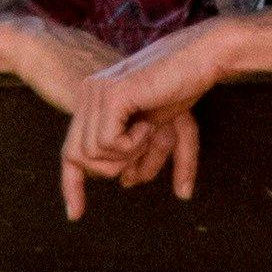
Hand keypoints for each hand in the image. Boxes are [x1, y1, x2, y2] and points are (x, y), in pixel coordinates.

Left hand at [60, 21, 232, 219]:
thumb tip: (125, 182)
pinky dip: (133, 143)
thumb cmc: (182, 87)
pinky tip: (148, 121)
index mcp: (93, 100)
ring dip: (128, 153)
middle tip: (145, 142)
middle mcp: (88, 94)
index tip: (74, 215)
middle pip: (79, 158)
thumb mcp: (153, 126)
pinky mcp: (111, 95)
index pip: (70, 152)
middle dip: (115, 166)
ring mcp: (96, 92)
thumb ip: (136, 153)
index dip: (71, 185)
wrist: (201, 56)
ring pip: (93, 154)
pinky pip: (108, 143)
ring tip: (149, 128)